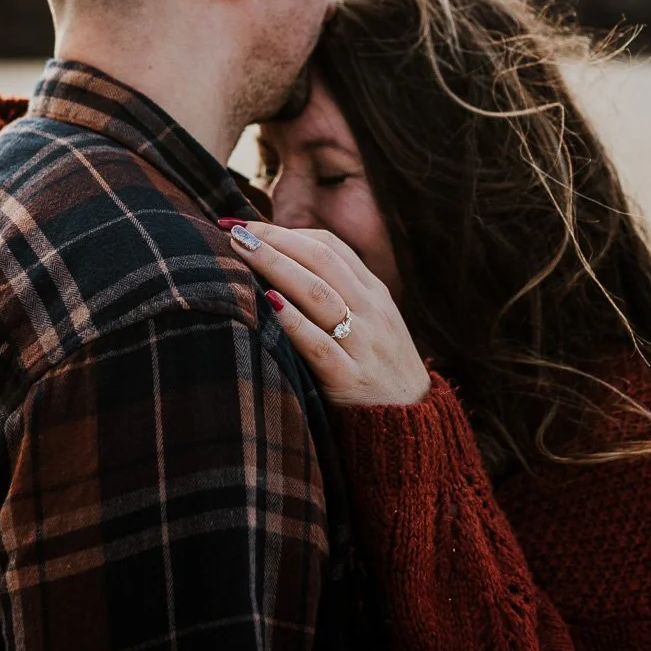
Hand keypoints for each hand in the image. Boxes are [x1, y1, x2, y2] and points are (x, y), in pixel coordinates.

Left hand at [223, 220, 431, 407]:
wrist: (414, 424)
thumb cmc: (378, 368)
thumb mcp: (374, 322)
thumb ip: (341, 294)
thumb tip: (284, 263)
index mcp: (375, 293)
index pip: (331, 247)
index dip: (287, 232)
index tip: (248, 226)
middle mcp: (371, 311)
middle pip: (322, 261)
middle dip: (275, 241)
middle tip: (235, 230)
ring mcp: (363, 343)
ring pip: (319, 293)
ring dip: (276, 267)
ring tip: (241, 252)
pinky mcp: (350, 378)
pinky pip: (319, 344)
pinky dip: (292, 321)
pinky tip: (267, 303)